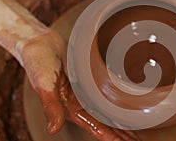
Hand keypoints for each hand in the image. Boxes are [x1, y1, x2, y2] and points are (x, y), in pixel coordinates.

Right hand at [21, 30, 138, 140]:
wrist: (39, 43)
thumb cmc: (38, 62)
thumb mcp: (44, 84)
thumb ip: (50, 106)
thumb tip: (53, 130)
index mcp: (70, 108)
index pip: (94, 127)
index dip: (109, 137)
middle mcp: (80, 102)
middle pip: (104, 122)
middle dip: (119, 133)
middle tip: (137, 139)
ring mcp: (85, 91)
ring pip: (107, 109)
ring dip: (120, 118)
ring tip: (136, 126)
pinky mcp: (88, 79)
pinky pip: (105, 93)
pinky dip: (115, 100)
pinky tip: (124, 101)